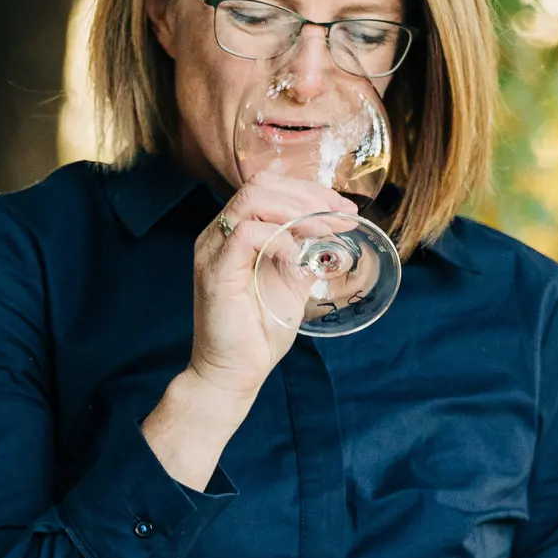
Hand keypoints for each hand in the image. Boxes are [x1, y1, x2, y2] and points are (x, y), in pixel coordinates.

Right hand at [142, 170, 365, 487]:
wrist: (234, 373)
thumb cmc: (258, 332)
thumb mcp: (292, 285)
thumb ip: (306, 257)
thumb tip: (334, 237)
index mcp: (234, 233)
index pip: (267, 187)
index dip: (309, 190)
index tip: (344, 209)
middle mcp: (218, 234)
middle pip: (259, 184)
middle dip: (307, 195)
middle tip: (340, 217)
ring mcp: (213, 250)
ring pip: (251, 199)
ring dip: (297, 211)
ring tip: (324, 232)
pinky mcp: (215, 271)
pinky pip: (247, 234)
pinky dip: (281, 238)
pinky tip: (299, 257)